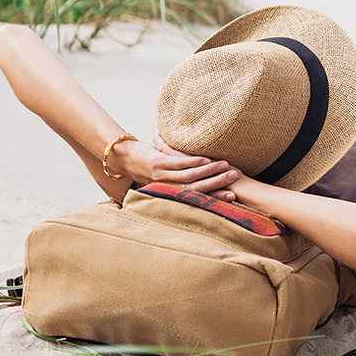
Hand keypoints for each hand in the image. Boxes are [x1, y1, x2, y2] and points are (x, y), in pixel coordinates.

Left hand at [111, 135, 237, 199]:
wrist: (121, 157)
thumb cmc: (144, 169)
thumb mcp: (161, 181)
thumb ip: (177, 186)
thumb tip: (201, 190)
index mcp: (170, 193)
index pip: (196, 197)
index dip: (215, 198)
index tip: (233, 198)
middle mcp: (166, 187)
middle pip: (196, 188)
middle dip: (217, 184)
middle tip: (234, 179)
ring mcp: (161, 175)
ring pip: (188, 176)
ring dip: (209, 172)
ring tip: (226, 167)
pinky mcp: (156, 163)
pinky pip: (177, 164)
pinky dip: (193, 162)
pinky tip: (206, 160)